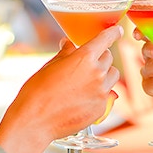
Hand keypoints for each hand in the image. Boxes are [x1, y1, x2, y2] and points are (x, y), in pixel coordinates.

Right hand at [0, 25, 122, 152]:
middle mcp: (97, 73)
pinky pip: (106, 95)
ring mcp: (101, 92)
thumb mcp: (49, 66)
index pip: (106, 39)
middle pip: (109, 58)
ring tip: (86, 80)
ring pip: (112, 76)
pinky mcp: (101, 108)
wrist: (34, 121)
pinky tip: (81, 98)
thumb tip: (69, 44)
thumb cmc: (37, 91)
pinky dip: (98, 93)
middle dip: (99, 57)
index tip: (117, 30)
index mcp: (84, 58)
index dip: (113, 32)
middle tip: (86, 62)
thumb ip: (65, 53)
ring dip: (103, 74)